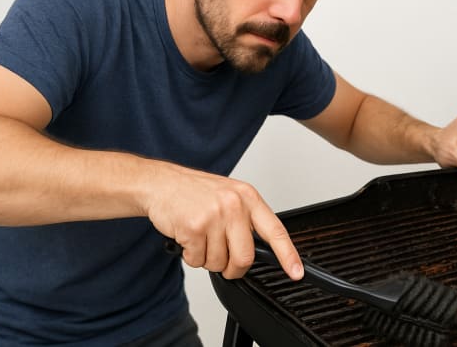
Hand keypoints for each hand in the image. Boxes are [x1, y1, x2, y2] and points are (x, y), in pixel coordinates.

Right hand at [144, 162, 303, 280]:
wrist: (161, 183)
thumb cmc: (195, 192)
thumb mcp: (230, 196)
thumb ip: (246, 219)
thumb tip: (262, 249)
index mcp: (248, 198)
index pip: (275, 231)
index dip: (288, 255)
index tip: (296, 272)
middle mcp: (234, 206)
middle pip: (245, 257)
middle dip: (233, 268)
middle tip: (224, 263)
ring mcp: (214, 216)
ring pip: (218, 262)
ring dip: (207, 259)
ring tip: (200, 238)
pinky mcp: (193, 227)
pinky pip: (197, 260)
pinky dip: (191, 256)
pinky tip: (188, 237)